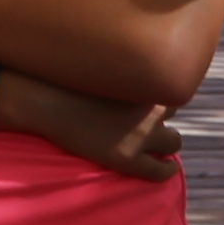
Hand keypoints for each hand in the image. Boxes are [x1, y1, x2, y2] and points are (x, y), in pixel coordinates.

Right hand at [0, 75, 184, 180]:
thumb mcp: (99, 63)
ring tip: (159, 146)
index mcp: (145, 83)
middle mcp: (150, 109)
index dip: (159, 93)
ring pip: (174, 142)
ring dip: (167, 142)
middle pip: (173, 113)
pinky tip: (167, 170)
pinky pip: (160, 170)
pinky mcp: (129, 159)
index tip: (150, 98)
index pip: (167, 86)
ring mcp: (141, 136)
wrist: (49, 102)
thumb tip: (120, 53)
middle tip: (151, 121)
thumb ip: (117, 64)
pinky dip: (167, 170)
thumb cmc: (65, 78)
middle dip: (165, 116)